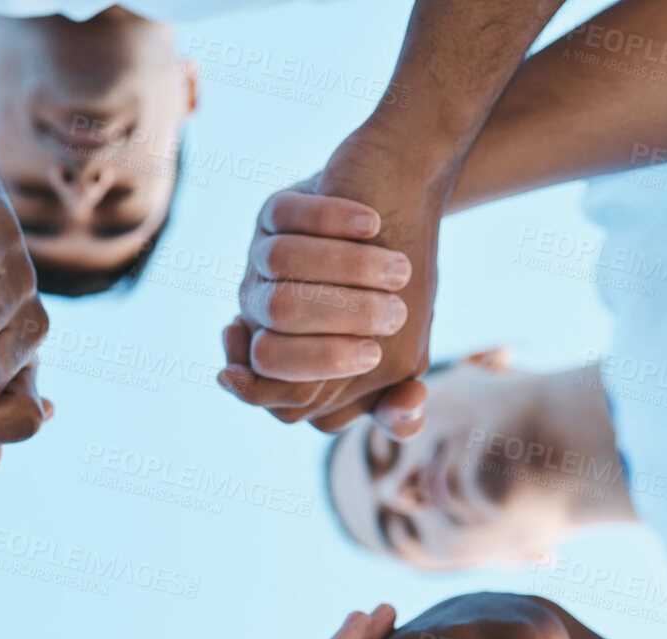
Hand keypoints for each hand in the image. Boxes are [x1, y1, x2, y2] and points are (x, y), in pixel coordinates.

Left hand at [219, 128, 450, 438]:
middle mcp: (261, 316)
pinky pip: (288, 224)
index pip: (279, 400)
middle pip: (269, 356)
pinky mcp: (272, 213)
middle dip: (335, 347)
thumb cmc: (395, 293)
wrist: (397, 199)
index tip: (369, 357)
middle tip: (394, 319)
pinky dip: (334, 222)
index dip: (325, 387)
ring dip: (349, 286)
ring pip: (279, 293)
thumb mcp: (403, 360)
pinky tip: (372, 225)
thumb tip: (407, 411)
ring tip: (401, 272)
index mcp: (284, 360)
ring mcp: (259, 265)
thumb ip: (394, 404)